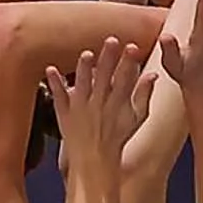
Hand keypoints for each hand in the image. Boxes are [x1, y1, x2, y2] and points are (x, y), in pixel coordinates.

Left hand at [46, 38, 153, 170]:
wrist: (94, 161)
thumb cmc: (117, 138)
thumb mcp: (137, 118)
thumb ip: (144, 95)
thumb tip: (153, 74)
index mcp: (118, 104)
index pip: (125, 79)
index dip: (129, 63)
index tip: (132, 47)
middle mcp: (99, 105)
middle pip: (105, 78)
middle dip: (109, 59)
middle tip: (112, 41)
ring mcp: (80, 109)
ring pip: (83, 86)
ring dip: (84, 70)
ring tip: (86, 55)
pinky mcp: (64, 114)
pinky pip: (58, 97)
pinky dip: (54, 84)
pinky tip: (50, 69)